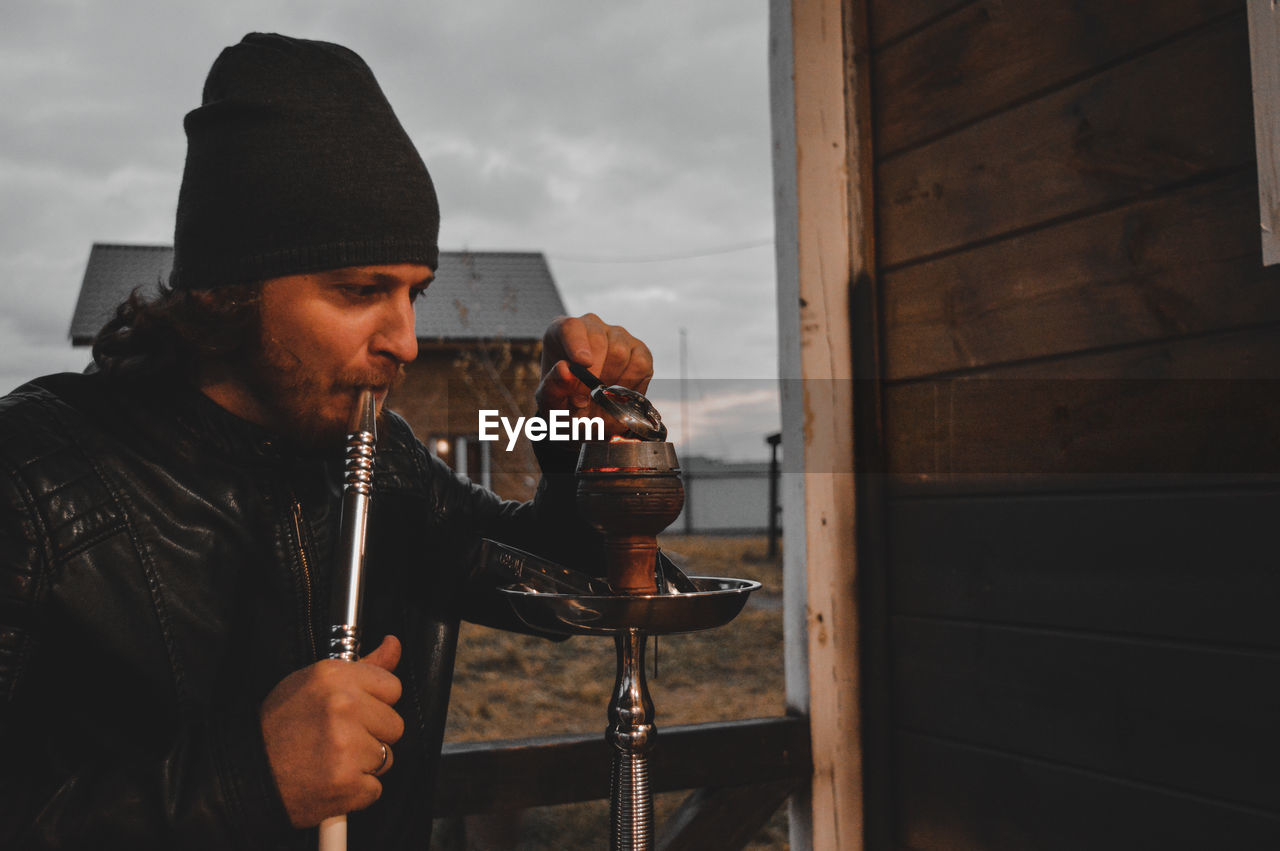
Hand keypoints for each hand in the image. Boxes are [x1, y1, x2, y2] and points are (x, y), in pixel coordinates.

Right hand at [260, 635, 404, 826]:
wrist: (247, 776)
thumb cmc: (279, 728)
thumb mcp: (314, 683)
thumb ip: (363, 666)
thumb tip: (393, 644)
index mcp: (335, 677)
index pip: (393, 687)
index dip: (376, 703)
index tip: (356, 712)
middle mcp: (344, 707)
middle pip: (395, 725)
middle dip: (372, 735)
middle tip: (339, 739)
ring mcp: (347, 747)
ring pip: (387, 757)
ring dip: (364, 764)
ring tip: (331, 760)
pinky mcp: (348, 784)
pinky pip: (374, 788)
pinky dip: (356, 791)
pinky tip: (330, 781)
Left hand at [536, 313, 653, 427]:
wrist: (588, 413)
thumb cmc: (565, 401)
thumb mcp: (551, 401)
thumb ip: (552, 387)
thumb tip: (565, 370)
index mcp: (562, 332)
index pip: (571, 328)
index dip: (577, 344)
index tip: (582, 363)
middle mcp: (592, 327)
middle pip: (599, 341)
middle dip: (595, 374)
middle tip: (588, 397)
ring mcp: (618, 336)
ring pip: (620, 352)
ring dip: (611, 381)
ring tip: (601, 396)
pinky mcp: (639, 350)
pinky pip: (640, 363)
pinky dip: (630, 383)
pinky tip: (619, 393)